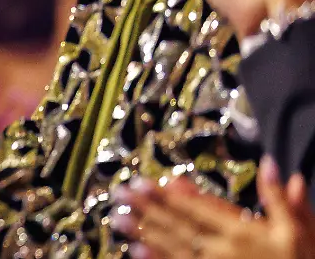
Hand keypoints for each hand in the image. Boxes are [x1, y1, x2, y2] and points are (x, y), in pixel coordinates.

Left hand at [113, 156, 314, 258]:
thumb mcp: (298, 229)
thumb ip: (281, 199)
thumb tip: (270, 164)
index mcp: (241, 232)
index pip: (197, 209)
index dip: (169, 195)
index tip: (144, 182)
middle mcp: (223, 249)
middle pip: (178, 225)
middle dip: (147, 208)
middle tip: (120, 193)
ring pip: (173, 246)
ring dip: (144, 232)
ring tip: (117, 218)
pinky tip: (135, 251)